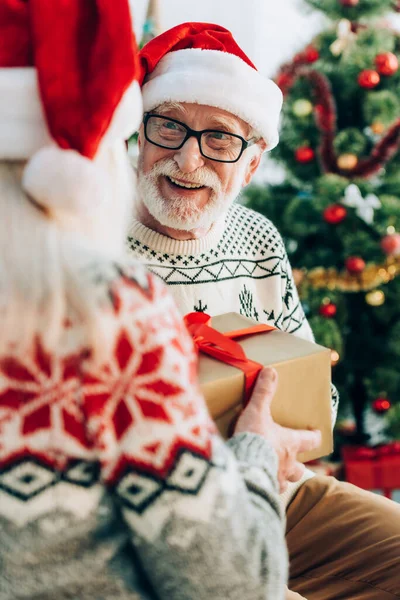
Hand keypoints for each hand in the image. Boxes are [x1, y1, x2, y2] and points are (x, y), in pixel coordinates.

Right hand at [234, 367, 320, 492]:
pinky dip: (265, 489)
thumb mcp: (257, 411)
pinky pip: (268, 492)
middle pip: (300, 469)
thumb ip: (264, 392)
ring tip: (272, 475)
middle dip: (298, 466)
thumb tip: (271, 371)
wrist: (242, 468)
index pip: (310, 440)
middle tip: (292, 461)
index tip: (316, 434)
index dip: (314, 436)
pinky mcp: (263, 492)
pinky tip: (257, 486)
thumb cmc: (254, 438)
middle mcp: (288, 464)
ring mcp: (277, 481)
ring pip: (286, 483)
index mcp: (290, 444)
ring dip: (282, 479)